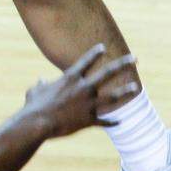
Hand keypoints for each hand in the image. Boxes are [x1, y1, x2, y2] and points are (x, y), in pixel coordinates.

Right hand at [23, 44, 138, 137]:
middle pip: (108, 73)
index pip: (86, 61)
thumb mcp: (35, 90)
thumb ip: (41, 84)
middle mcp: (84, 88)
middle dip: (123, 64)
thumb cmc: (34, 105)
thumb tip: (41, 81)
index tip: (103, 47)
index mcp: (70, 78)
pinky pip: (104, 121)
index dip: (95, 53)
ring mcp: (89, 104)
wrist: (38, 123)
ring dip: (125, 92)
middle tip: (135, 58)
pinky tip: (119, 122)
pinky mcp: (89, 120)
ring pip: (113, 97)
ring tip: (136, 87)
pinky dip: (111, 122)